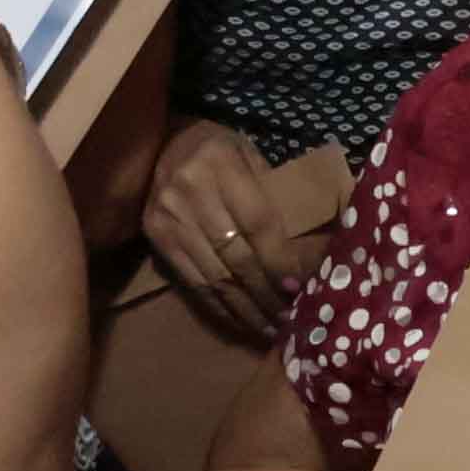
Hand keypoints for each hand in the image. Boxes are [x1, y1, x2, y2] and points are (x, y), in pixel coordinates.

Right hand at [141, 124, 336, 342]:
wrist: (163, 142)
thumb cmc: (221, 151)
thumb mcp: (252, 158)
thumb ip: (276, 197)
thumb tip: (314, 249)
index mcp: (220, 164)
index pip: (257, 223)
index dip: (279, 260)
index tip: (298, 289)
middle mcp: (189, 190)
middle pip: (236, 254)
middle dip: (266, 293)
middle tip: (290, 320)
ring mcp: (168, 216)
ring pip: (214, 274)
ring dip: (245, 308)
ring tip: (270, 328)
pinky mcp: (155, 235)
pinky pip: (192, 280)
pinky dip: (218, 305)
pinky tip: (240, 319)